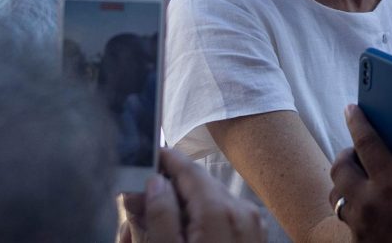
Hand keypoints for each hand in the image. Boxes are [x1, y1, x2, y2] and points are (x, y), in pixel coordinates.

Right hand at [119, 147, 265, 242]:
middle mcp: (243, 211)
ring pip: (212, 200)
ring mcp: (253, 226)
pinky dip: (202, 219)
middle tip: (138, 195)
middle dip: (169, 186)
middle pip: (200, 184)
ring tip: (154, 218)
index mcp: (221, 210)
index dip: (165, 161)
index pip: (189, 169)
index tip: (146, 156)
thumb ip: (160, 215)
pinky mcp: (254, 240)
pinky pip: (224, 217)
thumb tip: (155, 182)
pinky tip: (181, 233)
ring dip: (184, 205)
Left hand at [329, 105, 391, 242]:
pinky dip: (352, 208)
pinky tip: (368, 208)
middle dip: (346, 155)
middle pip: (340, 167)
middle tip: (357, 151)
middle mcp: (370, 201)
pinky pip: (346, 219)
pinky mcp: (358, 242)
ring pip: (336, 195)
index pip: (366, 142)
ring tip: (358, 179)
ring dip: (344, 183)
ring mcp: (360, 224)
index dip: (357, 121)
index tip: (351, 108)